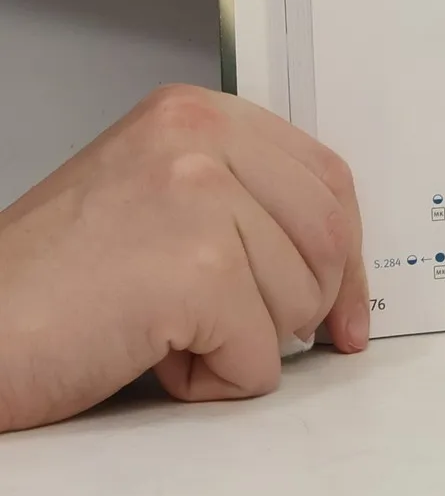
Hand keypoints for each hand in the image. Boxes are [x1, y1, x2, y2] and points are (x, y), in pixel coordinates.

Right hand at [0, 86, 368, 432]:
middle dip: (306, 304)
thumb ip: (241, 204)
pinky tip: (153, 360)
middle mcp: (199, 138)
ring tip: (161, 335)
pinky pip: (259, 355)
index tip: (345, 308)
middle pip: (327, 235)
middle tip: (249, 337)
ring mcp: (199, 198)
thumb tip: (336, 262)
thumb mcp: (156, 204)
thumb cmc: (48, 287)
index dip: (345, 253)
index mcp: (194, 114)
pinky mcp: (196, 270)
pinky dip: (216, 381)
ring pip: (300, 299)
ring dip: (243, 345)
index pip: (325, 176)